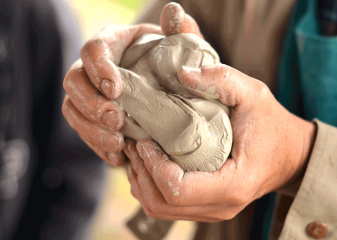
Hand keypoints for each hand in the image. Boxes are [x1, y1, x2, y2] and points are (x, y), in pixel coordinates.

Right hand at [62, 3, 202, 165]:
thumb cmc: (175, 64)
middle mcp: (94, 68)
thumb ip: (181, 31)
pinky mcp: (93, 118)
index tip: (116, 88)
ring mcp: (90, 94)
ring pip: (72, 109)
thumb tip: (174, 11)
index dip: (98, 68)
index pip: (92, 49)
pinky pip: (84, 132)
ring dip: (90, 129)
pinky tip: (118, 157)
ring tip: (117, 143)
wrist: (171, 89)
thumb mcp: (183, 48)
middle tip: (116, 120)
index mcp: (113, 43)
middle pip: (73, 81)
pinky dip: (98, 146)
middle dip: (91, 103)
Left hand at [123, 64, 315, 221]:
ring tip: (136, 151)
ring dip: (141, 182)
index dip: (152, 166)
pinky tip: (148, 163)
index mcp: (234, 184)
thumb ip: (221, 79)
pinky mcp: (208, 207)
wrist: (291, 155)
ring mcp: (214, 211)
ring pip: (160, 210)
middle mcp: (222, 206)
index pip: (178, 190)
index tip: (143, 139)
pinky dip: (151, 187)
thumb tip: (181, 73)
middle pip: (162, 205)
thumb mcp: (254, 94)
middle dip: (140, 174)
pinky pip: (168, 208)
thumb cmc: (273, 126)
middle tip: (133, 142)